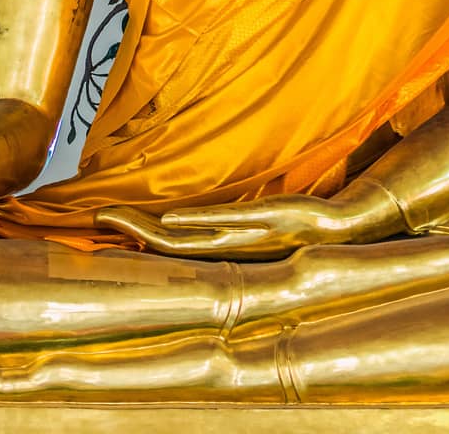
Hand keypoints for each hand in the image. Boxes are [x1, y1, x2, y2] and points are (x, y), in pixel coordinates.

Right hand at [96, 189, 394, 258]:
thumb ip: (237, 212)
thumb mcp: (267, 215)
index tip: (104, 223)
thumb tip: (212, 201)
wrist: (351, 224)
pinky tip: (170, 221)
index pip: (173, 246)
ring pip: (190, 240)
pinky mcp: (267, 219)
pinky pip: (224, 223)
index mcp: (230, 245)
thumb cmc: (308, 221)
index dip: (137, 236)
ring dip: (152, 233)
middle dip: (132, 233)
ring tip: (117, 223)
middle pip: (171, 246)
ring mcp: (248, 236)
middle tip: (97, 222)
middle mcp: (233, 247)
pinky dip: (196, 224)